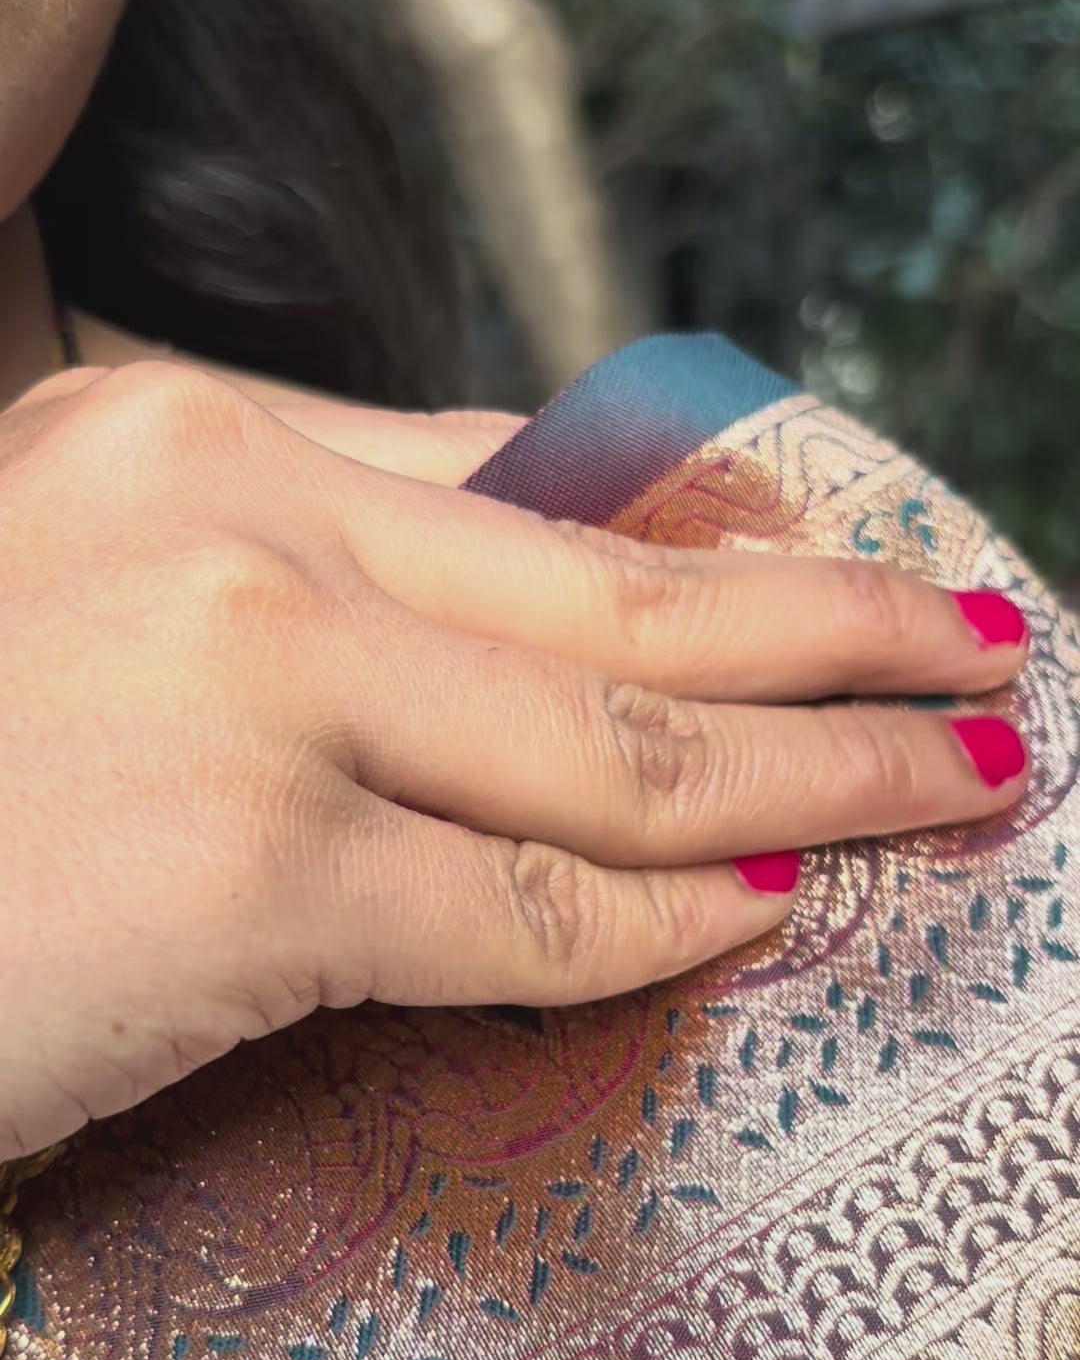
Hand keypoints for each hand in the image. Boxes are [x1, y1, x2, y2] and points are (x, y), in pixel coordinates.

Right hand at [0, 363, 1026, 1154]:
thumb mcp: (84, 611)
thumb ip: (291, 593)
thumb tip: (511, 623)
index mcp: (176, 442)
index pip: (510, 493)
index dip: (697, 545)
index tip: (823, 587)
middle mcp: (223, 522)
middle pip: (614, 595)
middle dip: (829, 636)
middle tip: (976, 657)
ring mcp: (249, 682)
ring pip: (617, 745)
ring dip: (817, 772)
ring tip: (952, 782)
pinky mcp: (254, 861)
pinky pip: (529, 903)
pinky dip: (665, 917)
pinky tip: (767, 906)